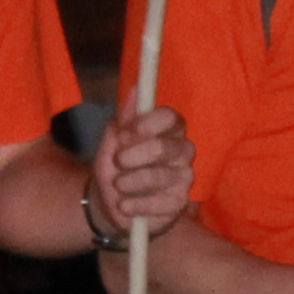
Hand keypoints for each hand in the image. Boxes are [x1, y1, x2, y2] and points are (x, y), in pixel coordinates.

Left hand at [94, 104, 191, 230]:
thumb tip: (136, 88)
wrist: (110, 201)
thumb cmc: (116, 164)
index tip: (124, 133)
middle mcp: (182, 150)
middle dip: (135, 155)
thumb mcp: (113, 140)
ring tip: (117, 186)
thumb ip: (124, 117)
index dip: (148, 124)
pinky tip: (124, 205)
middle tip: (117, 161)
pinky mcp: (179, 202)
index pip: (171, 117)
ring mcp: (184, 177)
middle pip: (165, 147)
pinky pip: (161, 203)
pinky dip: (137, 205)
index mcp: (169, 129)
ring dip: (131, 181)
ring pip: (160, 176)